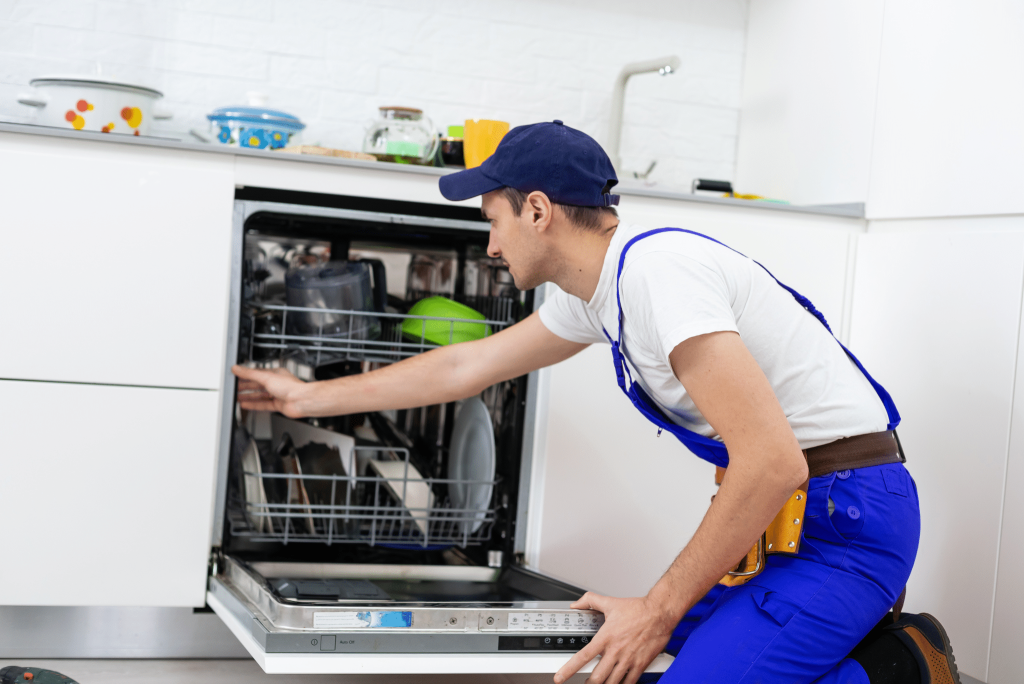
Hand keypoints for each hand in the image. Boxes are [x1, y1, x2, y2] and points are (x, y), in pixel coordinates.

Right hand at [232, 365, 307, 416]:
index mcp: (275, 374)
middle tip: (234, 388)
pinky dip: (254, 405)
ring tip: (237, 397)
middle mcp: (276, 384)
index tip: (236, 376)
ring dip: (248, 396)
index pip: (257, 373)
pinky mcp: (277, 405)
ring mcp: (277, 395)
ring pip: (259, 395)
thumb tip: (238, 368)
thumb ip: (250, 374)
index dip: (246, 375)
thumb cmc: (291, 387)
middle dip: (245, 386)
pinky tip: (246, 404)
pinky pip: (263, 405)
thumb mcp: (266, 377)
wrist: (301, 401)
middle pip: (257, 385)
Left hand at [554, 593, 676, 683]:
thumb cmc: (638, 609)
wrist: (659, 613)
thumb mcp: (610, 602)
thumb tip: (576, 604)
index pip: (583, 656)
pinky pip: (629, 682)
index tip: (560, 677)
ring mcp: (628, 660)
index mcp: (606, 637)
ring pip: (612, 682)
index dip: (569, 669)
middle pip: (597, 677)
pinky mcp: (641, 665)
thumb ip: (590, 601)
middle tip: (584, 683)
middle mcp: (616, 651)